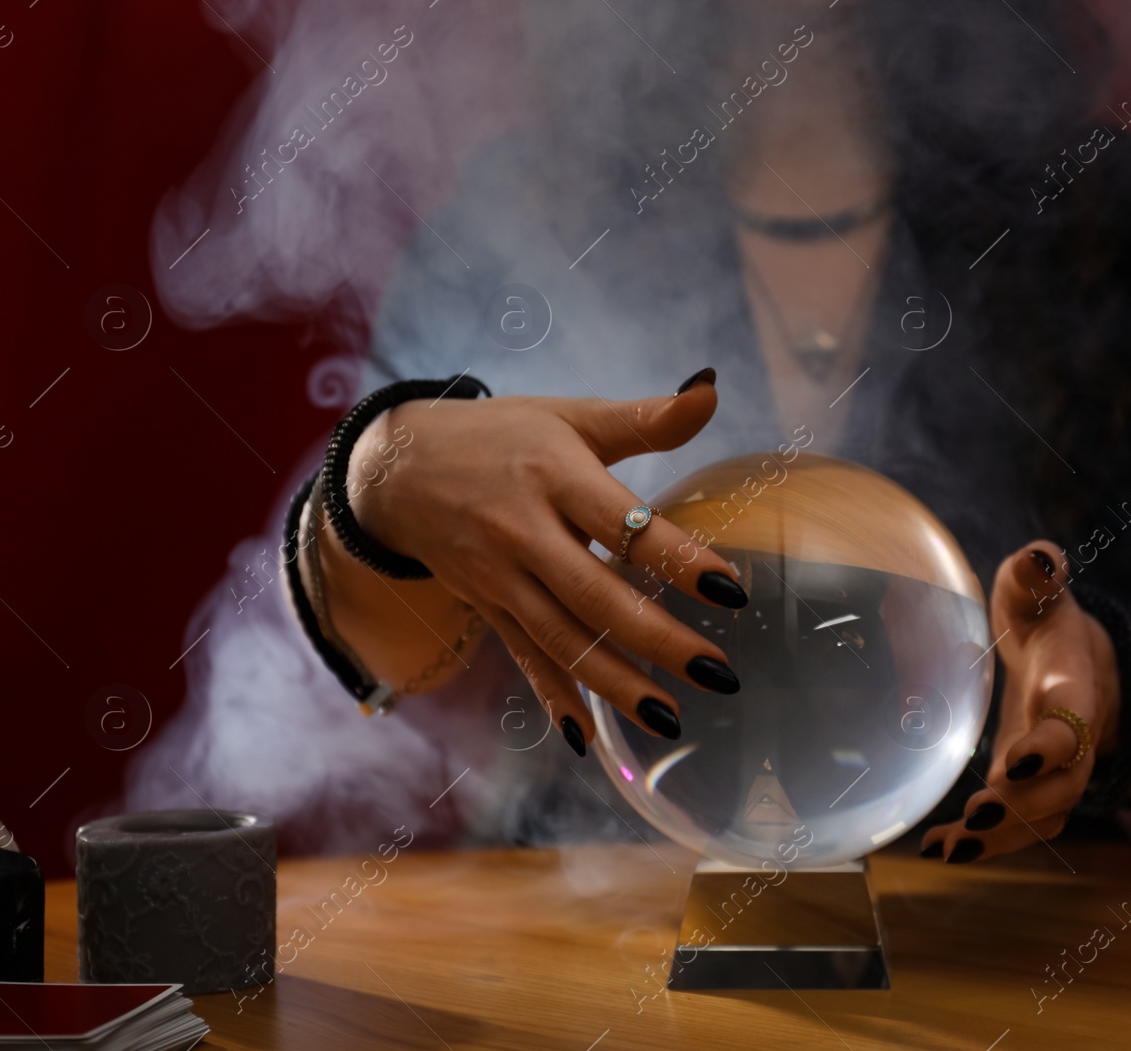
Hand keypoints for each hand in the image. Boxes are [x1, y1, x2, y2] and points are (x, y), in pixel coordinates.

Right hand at [352, 369, 746, 750]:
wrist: (398, 468)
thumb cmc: (503, 436)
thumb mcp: (570, 416)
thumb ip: (645, 417)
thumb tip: (712, 389)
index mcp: (554, 476)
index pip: (624, 525)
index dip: (678, 559)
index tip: (731, 591)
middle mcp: (523, 533)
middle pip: (595, 596)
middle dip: (657, 640)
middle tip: (717, 672)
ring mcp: (501, 578)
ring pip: (562, 639)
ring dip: (616, 683)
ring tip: (670, 718)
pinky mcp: (488, 607)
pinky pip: (525, 658)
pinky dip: (555, 699)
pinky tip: (588, 741)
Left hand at [918, 541, 1118, 862]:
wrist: (1078, 661)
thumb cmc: (1046, 619)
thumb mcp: (1040, 592)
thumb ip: (1037, 576)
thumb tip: (1042, 557)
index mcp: (1072, 684)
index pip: (1072, 720)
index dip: (1050, 747)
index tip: (1014, 763)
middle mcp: (1073, 734)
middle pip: (1065, 783)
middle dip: (1026, 805)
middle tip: (978, 814)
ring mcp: (1055, 770)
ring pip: (1044, 816)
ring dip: (1000, 838)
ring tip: (948, 848)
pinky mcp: (1031, 788)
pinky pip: (1019, 826)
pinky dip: (984, 843)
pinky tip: (938, 848)